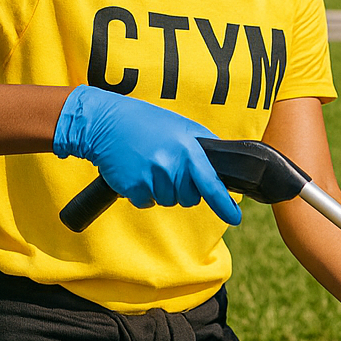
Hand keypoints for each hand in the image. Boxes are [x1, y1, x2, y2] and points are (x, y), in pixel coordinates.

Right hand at [53, 85, 238, 224]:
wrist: (105, 123)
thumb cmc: (146, 122)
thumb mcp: (182, 126)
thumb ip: (203, 146)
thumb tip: (220, 166)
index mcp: (188, 150)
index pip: (211, 184)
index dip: (224, 204)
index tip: (234, 217)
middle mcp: (171, 166)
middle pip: (190, 198)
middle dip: (184, 189)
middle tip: (170, 168)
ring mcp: (151, 178)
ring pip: (168, 201)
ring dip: (162, 190)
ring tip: (151, 166)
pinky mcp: (132, 188)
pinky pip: (147, 203)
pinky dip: (144, 193)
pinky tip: (138, 173)